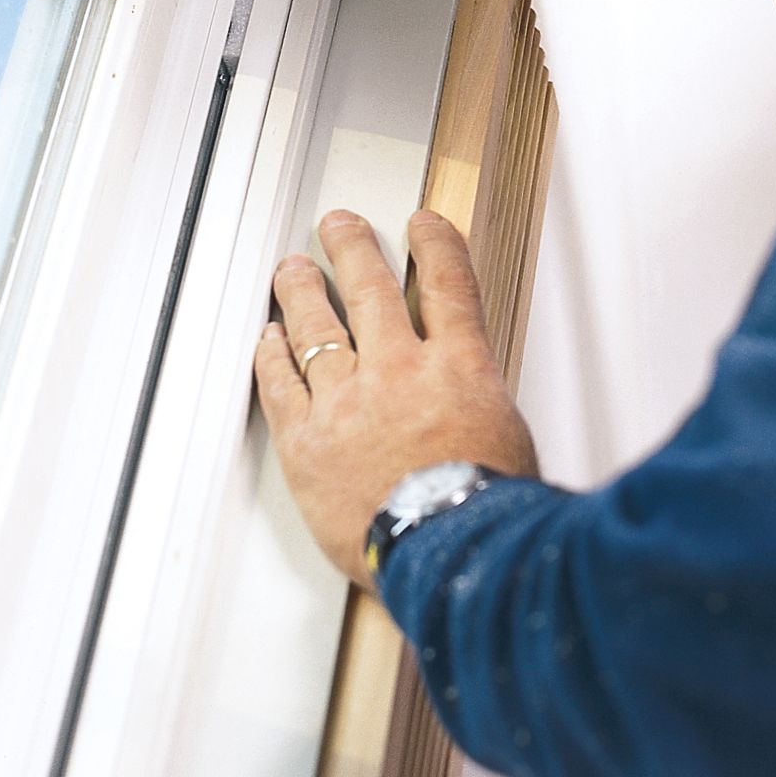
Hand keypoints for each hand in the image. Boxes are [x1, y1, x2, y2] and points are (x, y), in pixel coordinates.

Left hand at [255, 209, 537, 585]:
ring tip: (293, 269)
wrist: (451, 552)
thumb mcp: (508, 436)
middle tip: (340, 225)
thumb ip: (479, 404)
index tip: (422, 224)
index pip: (448, 283)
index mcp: (459, 367)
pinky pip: (281, 385)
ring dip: (302, 291)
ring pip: (316, 328)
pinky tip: (267, 339)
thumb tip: (470, 405)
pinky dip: (271, 356)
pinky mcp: (307, 441)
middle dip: (352, 247)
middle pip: (370, 289)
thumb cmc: (486, 510)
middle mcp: (400, 370)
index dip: (435, 244)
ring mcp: (348, 402)